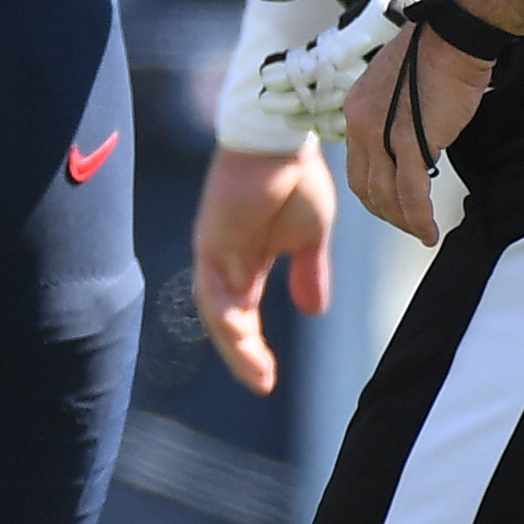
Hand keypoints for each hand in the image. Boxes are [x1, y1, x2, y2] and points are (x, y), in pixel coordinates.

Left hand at [191, 143, 333, 395]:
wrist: (286, 141)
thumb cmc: (295, 178)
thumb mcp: (310, 238)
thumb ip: (308, 273)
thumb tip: (313, 312)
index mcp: (248, 264)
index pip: (244, 317)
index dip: (253, 349)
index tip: (269, 380)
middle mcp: (226, 263)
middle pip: (227, 322)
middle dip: (242, 356)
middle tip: (262, 383)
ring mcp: (215, 253)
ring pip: (216, 312)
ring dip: (234, 344)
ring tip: (256, 372)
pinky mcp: (210, 241)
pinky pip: (212, 288)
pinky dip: (225, 315)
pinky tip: (241, 335)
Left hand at [237, 0, 455, 141]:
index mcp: (385, 11)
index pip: (332, 56)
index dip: (297, 71)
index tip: (267, 76)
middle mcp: (401, 39)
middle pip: (348, 87)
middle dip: (305, 97)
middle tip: (268, 102)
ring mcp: (412, 55)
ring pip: (368, 99)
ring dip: (325, 112)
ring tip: (293, 116)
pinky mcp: (416, 62)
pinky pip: (384, 100)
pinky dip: (354, 111)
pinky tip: (333, 119)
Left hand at [341, 26, 490, 245]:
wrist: (452, 37)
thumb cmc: (437, 55)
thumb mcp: (399, 88)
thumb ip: (394, 118)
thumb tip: (411, 144)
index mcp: (355, 111)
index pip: (357, 167)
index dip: (374, 192)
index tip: (392, 205)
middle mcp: (360, 124)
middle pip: (366, 187)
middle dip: (387, 213)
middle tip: (407, 224)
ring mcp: (382, 135)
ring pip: (386, 195)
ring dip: (404, 221)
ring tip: (421, 232)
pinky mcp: (410, 142)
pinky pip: (411, 193)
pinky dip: (419, 218)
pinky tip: (429, 231)